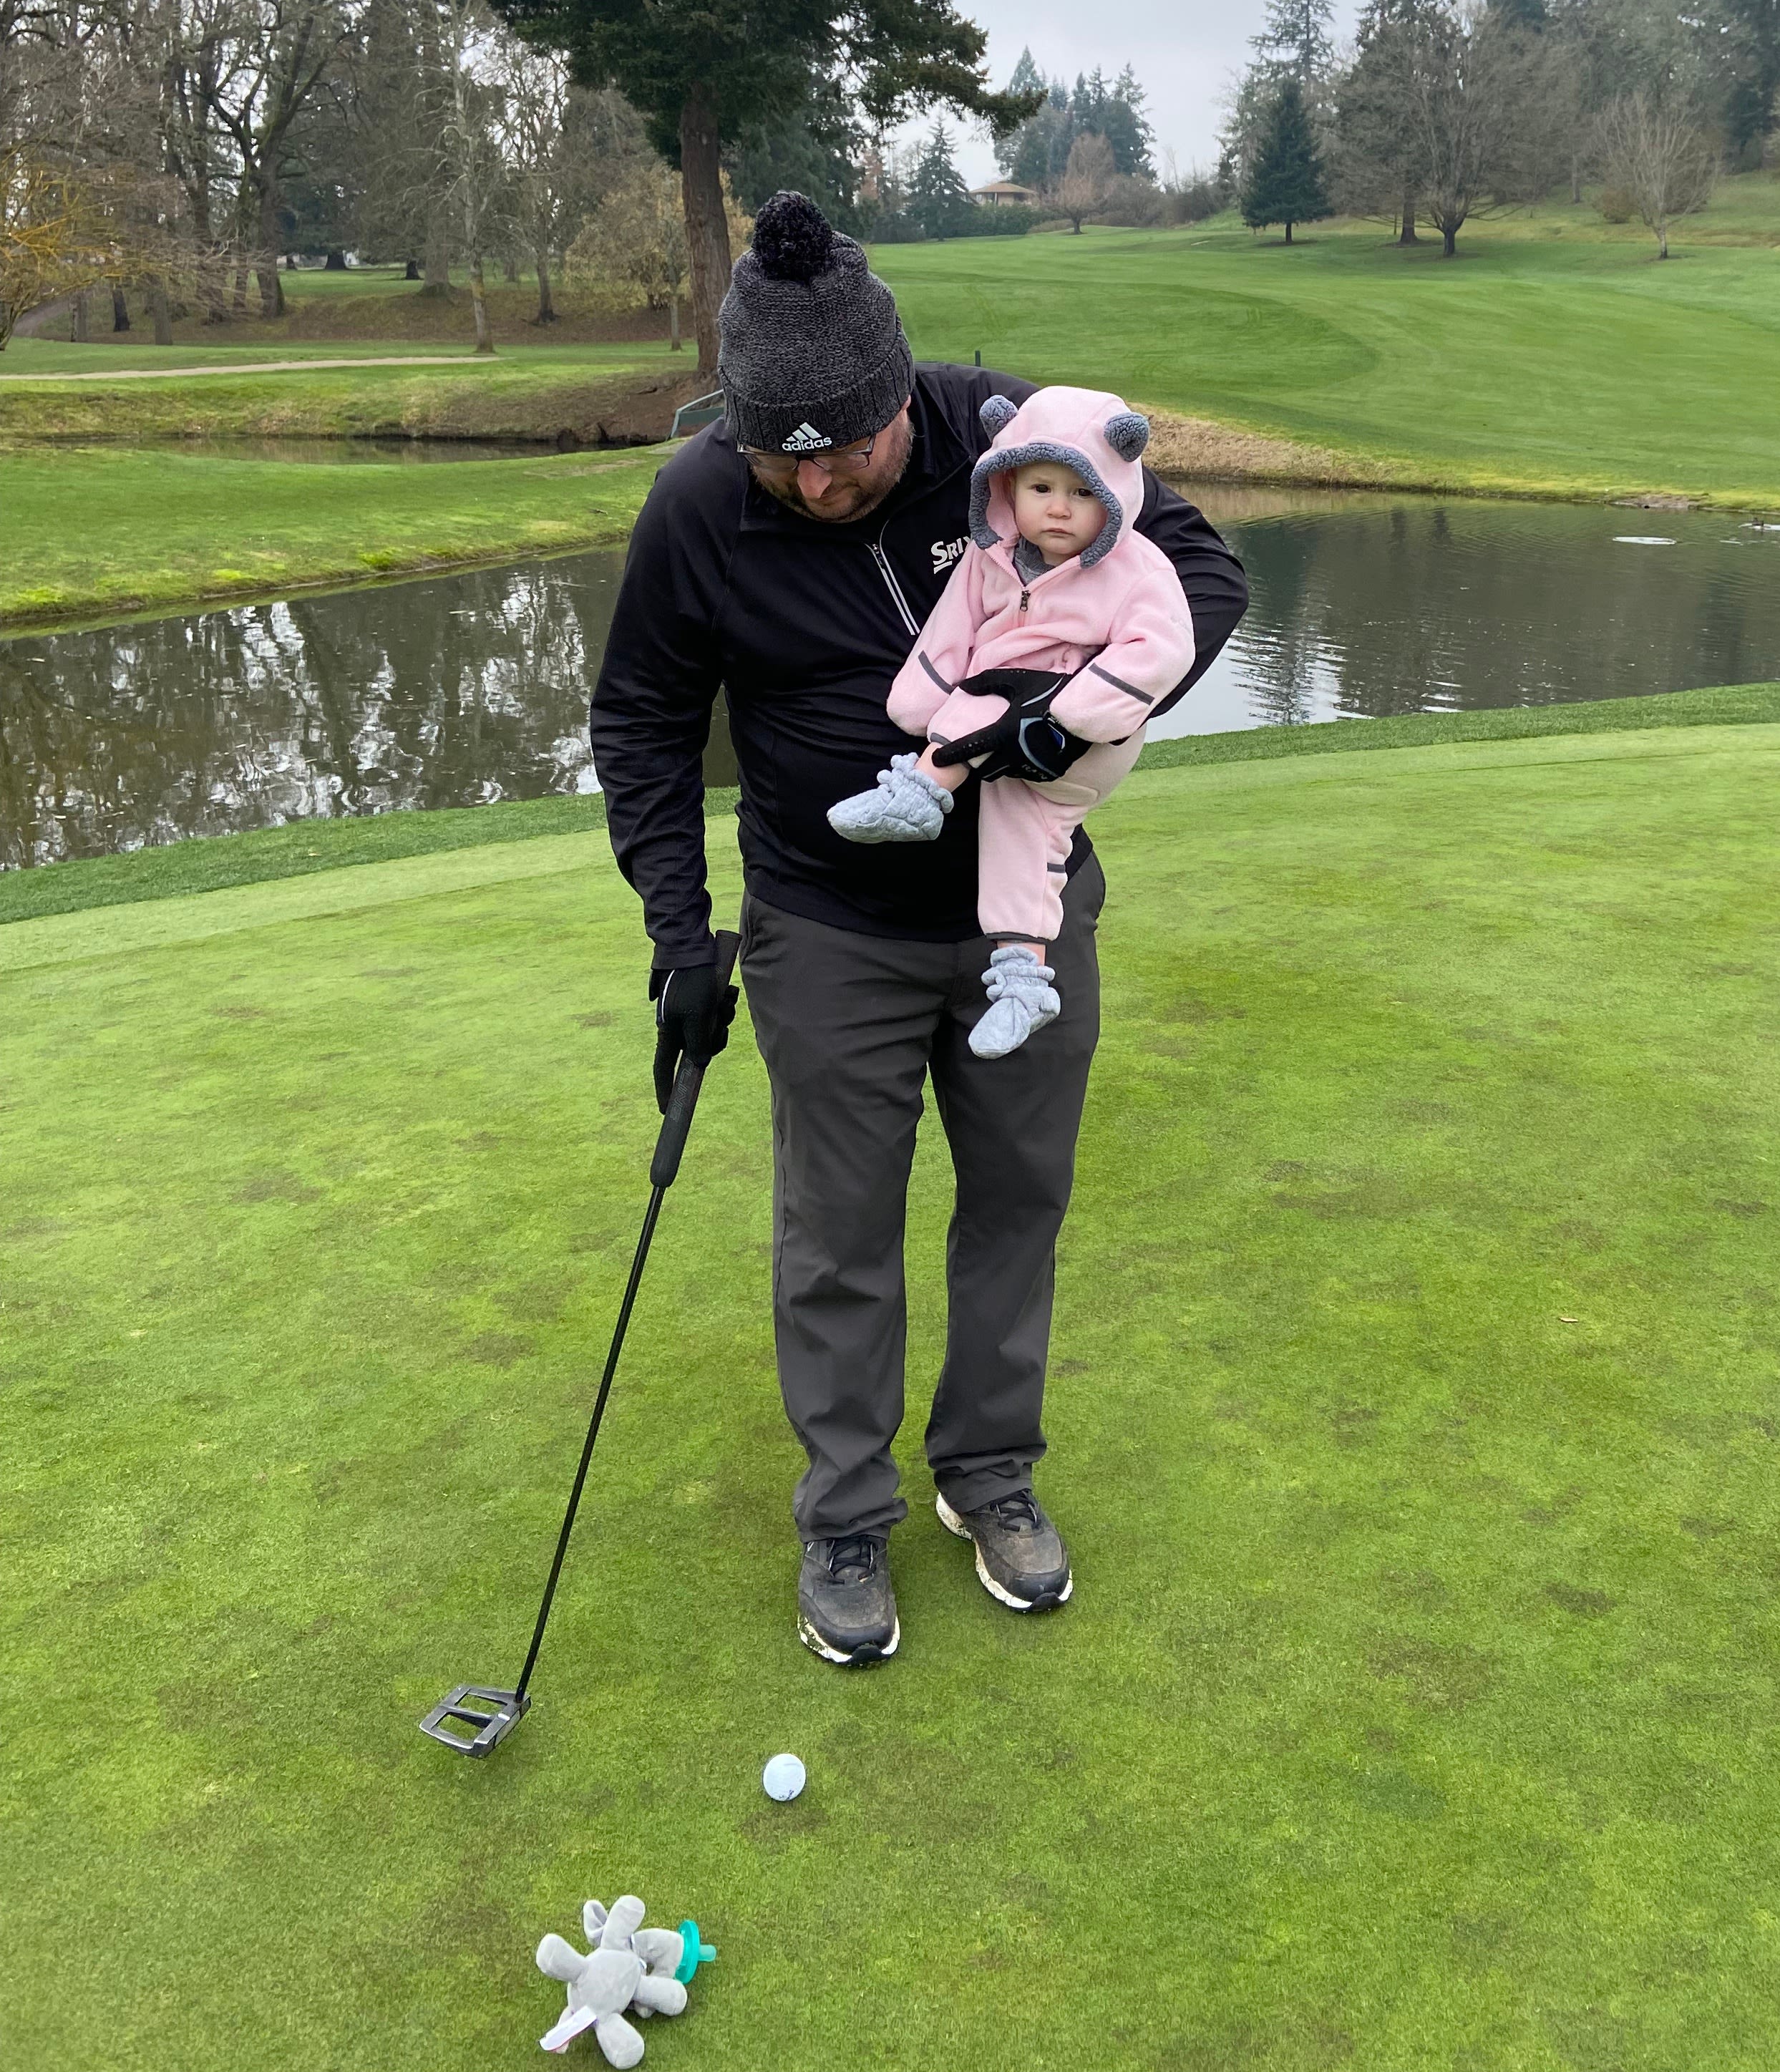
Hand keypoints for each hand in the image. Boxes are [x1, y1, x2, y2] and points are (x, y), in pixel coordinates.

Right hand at [650, 962, 737, 1113]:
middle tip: (722, 1023)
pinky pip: (718, 1014)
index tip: (666, 1109)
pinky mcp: (702, 1001)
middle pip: (700, 1050)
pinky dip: (725, 1006)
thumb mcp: (696, 1017)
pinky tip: (728, 991)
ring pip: (713, 1031)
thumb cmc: (692, 983)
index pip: (663, 1068)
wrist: (693, 948)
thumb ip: (699, 1044)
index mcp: (669, 1033)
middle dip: (716, 1038)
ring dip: (724, 1018)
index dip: (664, 1089)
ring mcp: (690, 1014)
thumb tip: (701, 1064)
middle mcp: (678, 1026)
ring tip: (725, 998)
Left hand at [927, 668, 1093, 783]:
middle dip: (979, 765)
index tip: (936, 759)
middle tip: (977, 757)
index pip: (968, 748)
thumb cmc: (1050, 693)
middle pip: (986, 770)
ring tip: (1004, 753)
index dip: (949, 755)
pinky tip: (1027, 754)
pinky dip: (1022, 766)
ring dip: (1000, 765)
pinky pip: (1026, 773)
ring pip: (1006, 773)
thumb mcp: (1019, 681)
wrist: (1086, 714)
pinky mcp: (1046, 773)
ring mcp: (1031, 767)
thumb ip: (988, 682)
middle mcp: (1014, 755)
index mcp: (1003, 733)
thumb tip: (963, 686)